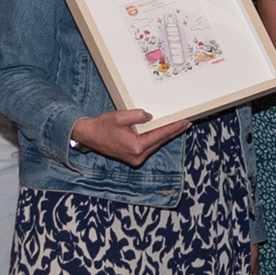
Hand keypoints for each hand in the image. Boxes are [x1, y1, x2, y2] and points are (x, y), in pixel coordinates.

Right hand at [73, 107, 192, 166]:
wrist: (89, 136)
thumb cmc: (102, 126)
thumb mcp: (120, 116)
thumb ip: (137, 116)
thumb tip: (150, 117)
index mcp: (136, 146)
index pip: (160, 135)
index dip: (173, 128)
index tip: (184, 122)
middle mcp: (138, 155)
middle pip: (160, 141)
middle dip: (173, 131)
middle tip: (186, 123)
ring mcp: (136, 158)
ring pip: (156, 144)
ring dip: (166, 135)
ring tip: (178, 126)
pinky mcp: (134, 157)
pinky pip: (149, 146)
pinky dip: (157, 138)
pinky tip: (163, 132)